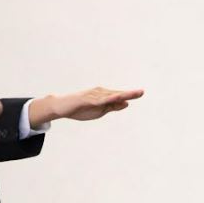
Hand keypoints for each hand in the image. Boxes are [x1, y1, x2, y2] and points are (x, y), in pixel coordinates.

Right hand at [29, 88, 145, 125]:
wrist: (61, 107)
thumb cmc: (80, 109)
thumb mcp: (100, 111)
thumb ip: (112, 107)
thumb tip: (127, 104)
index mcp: (104, 96)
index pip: (119, 96)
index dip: (131, 94)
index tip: (142, 92)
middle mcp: (100, 93)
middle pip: (117, 94)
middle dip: (129, 93)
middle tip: (142, 92)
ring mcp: (93, 95)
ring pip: (110, 96)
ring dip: (121, 95)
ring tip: (133, 94)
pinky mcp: (86, 99)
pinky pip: (99, 100)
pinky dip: (108, 99)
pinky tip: (116, 98)